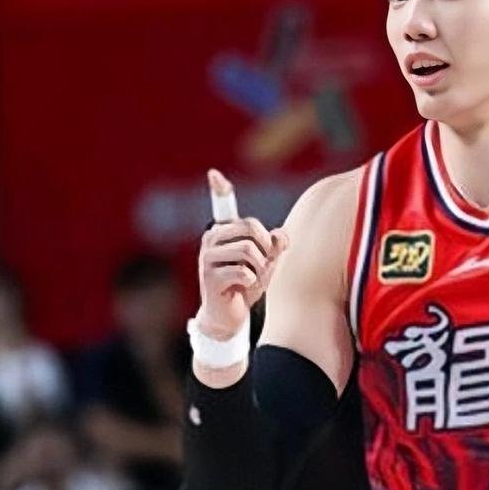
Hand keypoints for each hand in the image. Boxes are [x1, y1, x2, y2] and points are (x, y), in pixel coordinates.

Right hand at [196, 168, 287, 340]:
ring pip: (249, 251)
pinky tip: (242, 288)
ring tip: (251, 278)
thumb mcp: (267, 262)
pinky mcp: (209, 277)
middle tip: (261, 266)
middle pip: (252, 228)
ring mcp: (207, 258)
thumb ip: (277, 246)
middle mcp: (211, 240)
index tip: (214, 173)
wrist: (229, 317)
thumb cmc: (247, 284)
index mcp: (224, 232)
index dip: (220, 189)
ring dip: (260, 268)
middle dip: (266, 249)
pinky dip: (253, 282)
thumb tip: (281, 235)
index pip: (223, 205)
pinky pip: (245, 272)